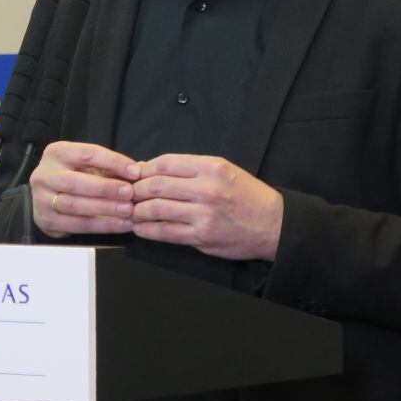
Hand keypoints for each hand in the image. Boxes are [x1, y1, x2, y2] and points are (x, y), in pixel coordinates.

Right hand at [30, 141, 137, 237]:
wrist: (46, 198)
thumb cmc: (73, 178)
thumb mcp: (87, 166)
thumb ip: (110, 168)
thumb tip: (140, 170)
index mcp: (57, 153)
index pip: (87, 154)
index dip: (113, 162)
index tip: (135, 171)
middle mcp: (44, 174)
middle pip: (76, 181)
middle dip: (106, 188)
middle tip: (130, 193)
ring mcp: (42, 198)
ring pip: (75, 205)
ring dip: (105, 208)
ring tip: (128, 211)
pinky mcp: (46, 220)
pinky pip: (77, 224)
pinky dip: (101, 225)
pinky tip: (120, 224)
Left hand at [132, 154, 283, 260]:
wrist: (273, 224)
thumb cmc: (246, 195)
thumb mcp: (222, 170)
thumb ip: (189, 169)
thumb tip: (150, 168)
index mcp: (210, 167)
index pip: (164, 164)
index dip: (143, 169)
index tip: (135, 175)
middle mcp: (206, 189)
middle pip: (155, 185)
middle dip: (135, 190)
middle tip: (127, 193)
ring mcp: (203, 214)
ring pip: (156, 209)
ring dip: (137, 210)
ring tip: (131, 211)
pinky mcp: (201, 236)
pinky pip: (165, 232)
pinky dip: (147, 230)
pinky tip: (140, 227)